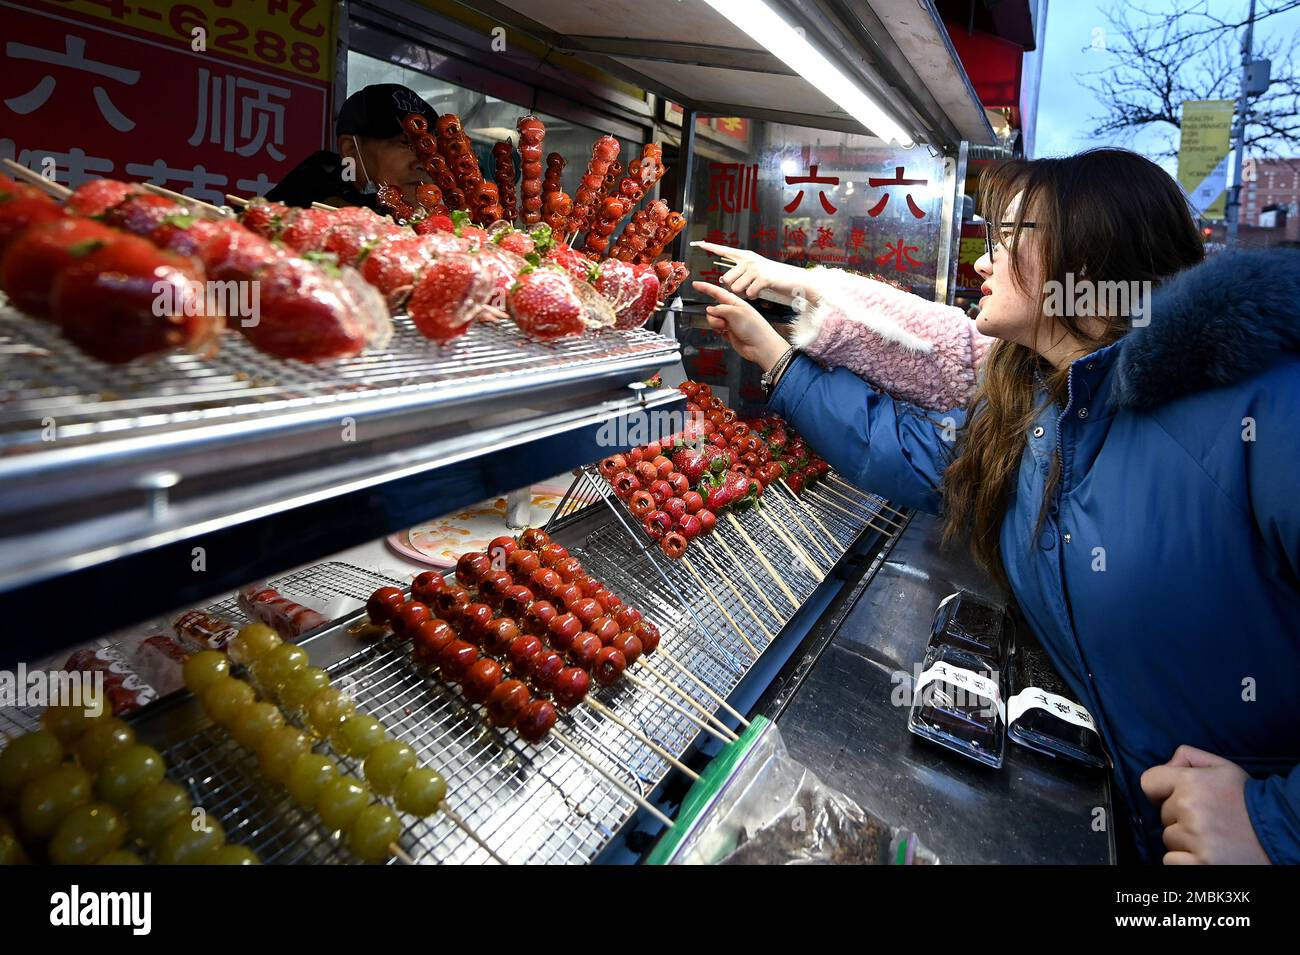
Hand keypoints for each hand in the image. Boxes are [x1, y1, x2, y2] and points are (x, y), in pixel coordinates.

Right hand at [691, 281, 789, 371]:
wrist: (760, 347)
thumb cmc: (755, 329)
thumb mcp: (736, 313)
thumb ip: (720, 309)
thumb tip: (710, 309)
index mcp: (735, 303)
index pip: (717, 292)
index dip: (706, 288)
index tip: (696, 284)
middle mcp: (732, 311)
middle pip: (713, 308)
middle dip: (713, 315)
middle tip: (722, 321)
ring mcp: (730, 322)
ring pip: (713, 320)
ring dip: (715, 324)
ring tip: (726, 329)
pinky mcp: (729, 332)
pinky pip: (716, 329)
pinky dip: (718, 331)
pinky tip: (726, 334)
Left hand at [693, 241, 821, 304]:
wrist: (793, 280)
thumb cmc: (773, 277)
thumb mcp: (754, 270)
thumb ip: (738, 271)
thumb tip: (721, 279)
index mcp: (745, 256)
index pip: (724, 250)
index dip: (710, 247)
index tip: (698, 243)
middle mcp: (749, 260)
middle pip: (726, 279)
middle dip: (733, 288)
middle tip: (746, 287)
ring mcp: (755, 268)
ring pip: (735, 288)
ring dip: (743, 293)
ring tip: (754, 289)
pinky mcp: (763, 279)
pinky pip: (749, 293)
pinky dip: (753, 297)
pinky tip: (760, 292)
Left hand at [1140, 745, 1270, 863]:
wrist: (1279, 833)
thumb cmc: (1249, 801)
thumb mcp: (1223, 768)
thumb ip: (1189, 758)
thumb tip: (1167, 764)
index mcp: (1191, 782)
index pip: (1148, 783)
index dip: (1161, 791)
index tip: (1175, 798)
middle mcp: (1189, 808)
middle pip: (1162, 814)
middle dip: (1180, 817)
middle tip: (1208, 819)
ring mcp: (1194, 838)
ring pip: (1168, 838)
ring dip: (1185, 839)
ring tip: (1213, 836)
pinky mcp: (1200, 863)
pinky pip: (1170, 860)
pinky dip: (1185, 860)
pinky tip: (1207, 852)